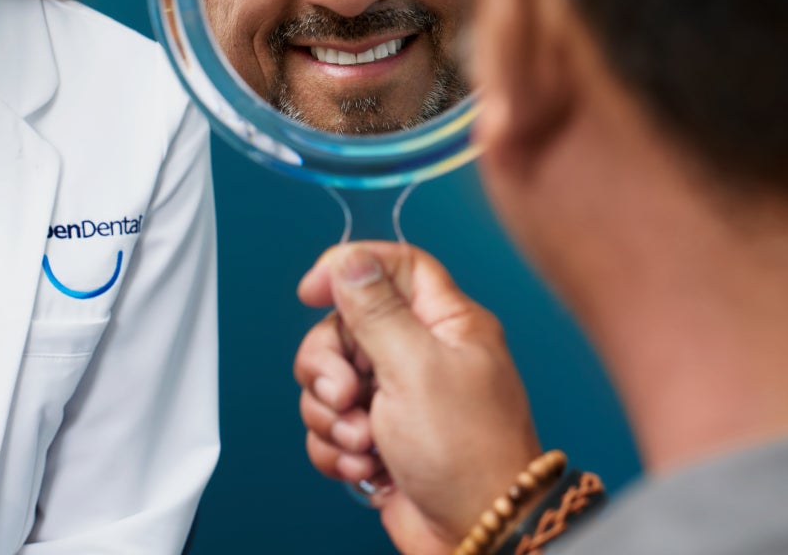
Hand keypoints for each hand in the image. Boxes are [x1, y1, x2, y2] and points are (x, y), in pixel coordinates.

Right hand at [295, 242, 540, 554]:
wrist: (477, 532)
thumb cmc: (468, 452)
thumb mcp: (416, 367)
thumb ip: (376, 310)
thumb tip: (350, 260)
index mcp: (446, 322)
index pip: (394, 265)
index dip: (349, 268)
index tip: (311, 291)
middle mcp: (422, 353)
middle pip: (346, 326)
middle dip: (329, 364)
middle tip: (348, 394)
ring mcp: (398, 397)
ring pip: (331, 380)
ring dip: (333, 415)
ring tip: (364, 440)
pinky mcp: (379, 437)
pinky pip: (331, 426)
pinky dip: (336, 448)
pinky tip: (364, 464)